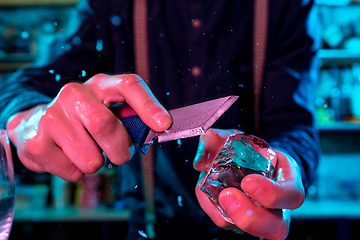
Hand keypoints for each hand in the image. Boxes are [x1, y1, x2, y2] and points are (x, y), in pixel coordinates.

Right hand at [6, 74, 171, 181]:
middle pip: (106, 127)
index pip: (128, 85)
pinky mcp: (37, 142)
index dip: (149, 105)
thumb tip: (159, 126)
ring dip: (97, 164)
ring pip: (91, 159)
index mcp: (101, 85)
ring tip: (87, 151)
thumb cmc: (84, 119)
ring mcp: (52, 116)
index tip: (164, 124)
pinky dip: (77, 172)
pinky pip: (73, 172)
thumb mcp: (109, 110)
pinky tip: (69, 156)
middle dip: (120, 150)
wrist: (36, 123)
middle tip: (118, 153)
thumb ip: (132, 118)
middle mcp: (75, 94)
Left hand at [194, 129, 304, 239]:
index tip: (248, 182)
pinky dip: (216, 213)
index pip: (293, 195)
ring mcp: (261, 219)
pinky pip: (231, 226)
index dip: (273, 194)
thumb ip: (222, 137)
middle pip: (278, 227)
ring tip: (220, 199)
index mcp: (286, 181)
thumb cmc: (251, 154)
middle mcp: (278, 207)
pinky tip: (208, 198)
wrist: (247, 165)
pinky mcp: (242, 223)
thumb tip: (208, 138)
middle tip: (228, 195)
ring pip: (259, 234)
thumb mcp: (241, 140)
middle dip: (251, 216)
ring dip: (236, 220)